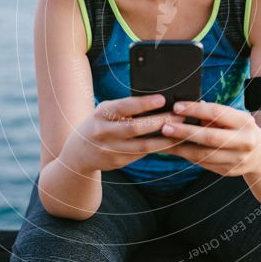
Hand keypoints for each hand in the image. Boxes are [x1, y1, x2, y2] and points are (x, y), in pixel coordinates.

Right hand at [62, 94, 183, 173]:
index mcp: (101, 114)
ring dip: (165, 138)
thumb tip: (157, 101)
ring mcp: (111, 149)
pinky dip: (159, 148)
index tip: (162, 99)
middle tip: (180, 115)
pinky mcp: (118, 162)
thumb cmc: (99, 124)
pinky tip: (172, 142)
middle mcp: (104, 132)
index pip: (124, 107)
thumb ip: (124, 107)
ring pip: (143, 145)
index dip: (143, 103)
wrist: (78, 153)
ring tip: (182, 130)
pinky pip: (143, 154)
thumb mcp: (104, 111)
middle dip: (160, 121)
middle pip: (136, 127)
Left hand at [160, 100, 260, 176]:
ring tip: (162, 141)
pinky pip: (203, 163)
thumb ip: (214, 116)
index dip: (195, 110)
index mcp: (245, 122)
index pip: (217, 113)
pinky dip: (186, 156)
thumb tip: (184, 109)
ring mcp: (237, 160)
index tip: (176, 106)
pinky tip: (173, 150)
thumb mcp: (235, 118)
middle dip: (185, 132)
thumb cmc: (242, 130)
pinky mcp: (228, 172)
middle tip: (164, 127)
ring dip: (180, 148)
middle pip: (209, 137)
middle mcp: (244, 142)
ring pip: (203, 155)